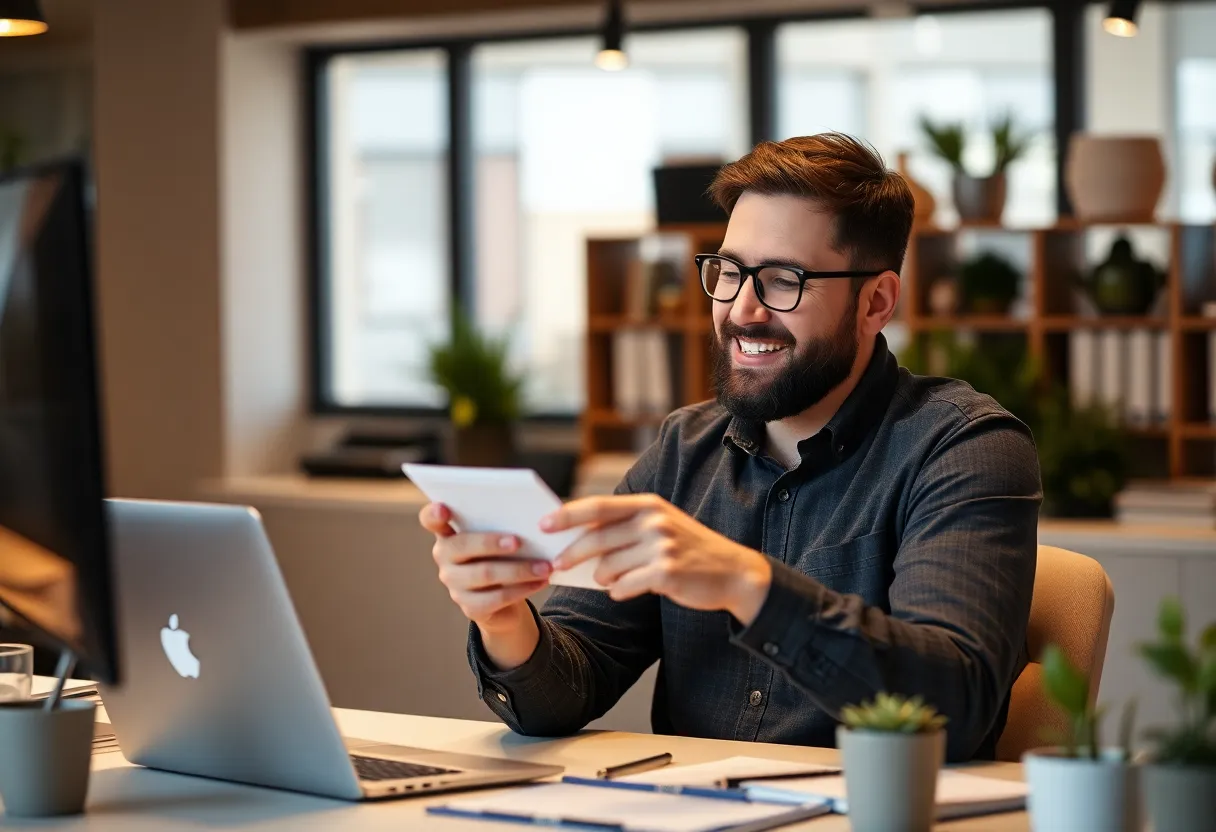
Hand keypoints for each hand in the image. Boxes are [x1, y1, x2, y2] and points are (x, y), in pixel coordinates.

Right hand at [420, 502, 551, 632]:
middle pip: (462, 546)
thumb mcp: (500, 537)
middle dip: (491, 542)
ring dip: (519, 569)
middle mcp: (445, 557)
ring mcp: (454, 583)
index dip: (433, 513)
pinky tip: (541, 582)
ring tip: (545, 566)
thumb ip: (503, 525)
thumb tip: (529, 519)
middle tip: (519, 541)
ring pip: (484, 573)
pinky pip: (497, 598)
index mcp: (449, 532)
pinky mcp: (470, 607)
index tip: (444, 508)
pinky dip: (523, 589)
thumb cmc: (503, 555)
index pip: (430, 519)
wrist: (505, 597)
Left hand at [544, 494, 771, 624]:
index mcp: (649, 505)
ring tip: (605, 579)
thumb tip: (578, 537)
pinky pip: (625, 586)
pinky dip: (619, 591)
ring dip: (600, 576)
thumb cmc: (689, 549)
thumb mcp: (661, 525)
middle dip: (571, 554)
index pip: (598, 506)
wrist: (733, 572)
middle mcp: (654, 521)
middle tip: (557, 566)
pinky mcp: (666, 572)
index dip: (568, 515)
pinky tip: (623, 590)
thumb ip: (626, 526)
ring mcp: (661, 546)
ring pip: (608, 565)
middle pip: (597, 538)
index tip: (544, 524)